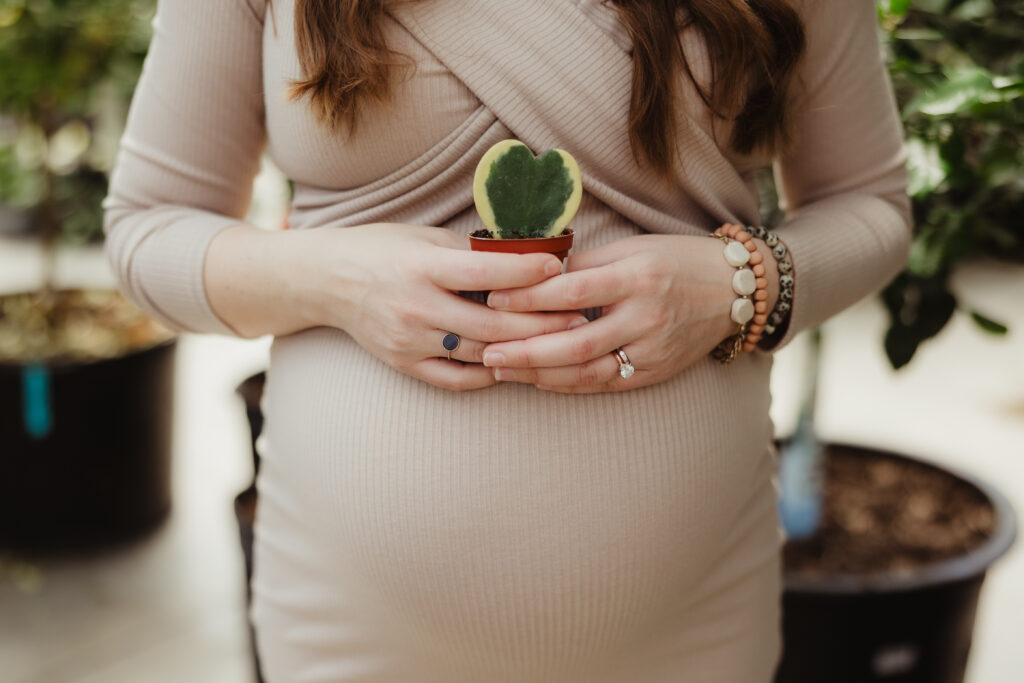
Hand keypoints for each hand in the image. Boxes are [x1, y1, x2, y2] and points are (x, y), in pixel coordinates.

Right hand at [310, 223, 588, 390]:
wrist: (326, 280)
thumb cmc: (381, 249)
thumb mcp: (422, 237)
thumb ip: (469, 251)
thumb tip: (525, 257)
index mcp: (421, 266)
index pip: (484, 272)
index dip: (527, 272)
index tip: (560, 268)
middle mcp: (415, 306)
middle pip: (491, 323)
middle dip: (540, 323)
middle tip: (578, 319)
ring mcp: (409, 339)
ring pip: (479, 353)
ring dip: (522, 350)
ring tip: (559, 344)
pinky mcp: (404, 363)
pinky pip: (456, 378)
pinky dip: (488, 373)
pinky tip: (514, 365)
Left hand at [479, 233, 779, 392]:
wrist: (733, 291)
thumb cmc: (674, 260)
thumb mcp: (632, 248)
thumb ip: (585, 266)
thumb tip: (531, 275)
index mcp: (638, 276)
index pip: (572, 290)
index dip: (529, 297)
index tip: (492, 298)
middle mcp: (646, 316)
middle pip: (575, 342)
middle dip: (525, 351)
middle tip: (485, 351)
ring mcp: (652, 350)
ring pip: (587, 372)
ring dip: (539, 375)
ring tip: (501, 370)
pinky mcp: (655, 372)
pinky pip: (604, 384)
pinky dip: (567, 385)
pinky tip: (537, 380)